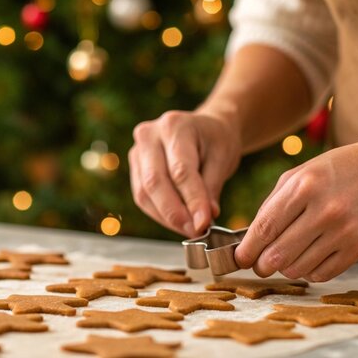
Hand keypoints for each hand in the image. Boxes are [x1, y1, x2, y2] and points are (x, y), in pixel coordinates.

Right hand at [129, 110, 240, 236]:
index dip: (192, 200)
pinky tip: (178, 221)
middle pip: (155, 182)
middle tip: (195, 231)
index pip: (180, 170)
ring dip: (166, 217)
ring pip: (144, 193)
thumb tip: (202, 221)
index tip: (204, 224)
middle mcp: (149, 135)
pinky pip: (142, 196)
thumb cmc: (215, 141)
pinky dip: (159, 213)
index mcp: (175, 126)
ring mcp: (137, 150)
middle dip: (175, 213)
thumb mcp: (222, 158)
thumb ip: (211, 189)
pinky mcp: (135, 167)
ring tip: (189, 229)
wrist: (205, 129)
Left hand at [234, 140, 357, 281]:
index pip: (265, 228)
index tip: (240, 259)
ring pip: (298, 269)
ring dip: (285, 269)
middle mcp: (325, 210)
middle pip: (278, 254)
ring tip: (285, 259)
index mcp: (304, 186)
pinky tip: (308, 259)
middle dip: (262, 265)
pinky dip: (309, 272)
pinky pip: (322, 274)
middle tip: (260, 265)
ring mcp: (345, 231)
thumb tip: (251, 239)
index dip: (247, 249)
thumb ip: (272, 204)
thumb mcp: (299, 174)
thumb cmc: (336, 170)